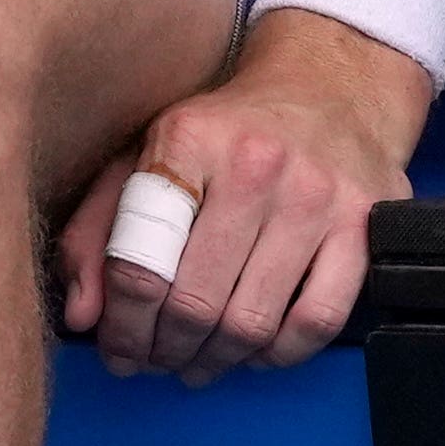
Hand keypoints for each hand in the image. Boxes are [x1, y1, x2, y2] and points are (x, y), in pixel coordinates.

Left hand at [70, 8, 435, 385]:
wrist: (329, 85)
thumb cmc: (225, 131)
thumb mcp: (144, 155)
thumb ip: (96, 232)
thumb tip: (79, 316)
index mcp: (187, 142)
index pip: (140, 264)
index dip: (122, 327)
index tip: (119, 351)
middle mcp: (256, 166)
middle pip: (195, 303)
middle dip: (166, 350)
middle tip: (157, 360)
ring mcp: (317, 196)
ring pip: (252, 322)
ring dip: (217, 360)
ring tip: (198, 361)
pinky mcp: (365, 223)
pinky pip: (318, 320)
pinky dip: (280, 352)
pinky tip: (256, 349)